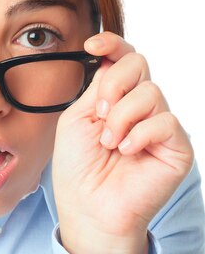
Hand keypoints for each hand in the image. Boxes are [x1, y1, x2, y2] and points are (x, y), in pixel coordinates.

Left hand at [52, 32, 193, 253]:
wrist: (88, 209)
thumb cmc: (78, 168)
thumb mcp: (77, 119)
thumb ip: (97, 88)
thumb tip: (112, 60)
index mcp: (115, 98)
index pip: (122, 59)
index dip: (111, 44)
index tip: (92, 45)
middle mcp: (139, 107)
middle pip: (139, 64)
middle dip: (114, 82)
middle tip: (99, 113)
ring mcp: (159, 126)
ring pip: (150, 92)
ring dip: (122, 116)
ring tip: (109, 142)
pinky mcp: (176, 147)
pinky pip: (165, 121)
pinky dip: (140, 134)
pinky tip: (126, 152)